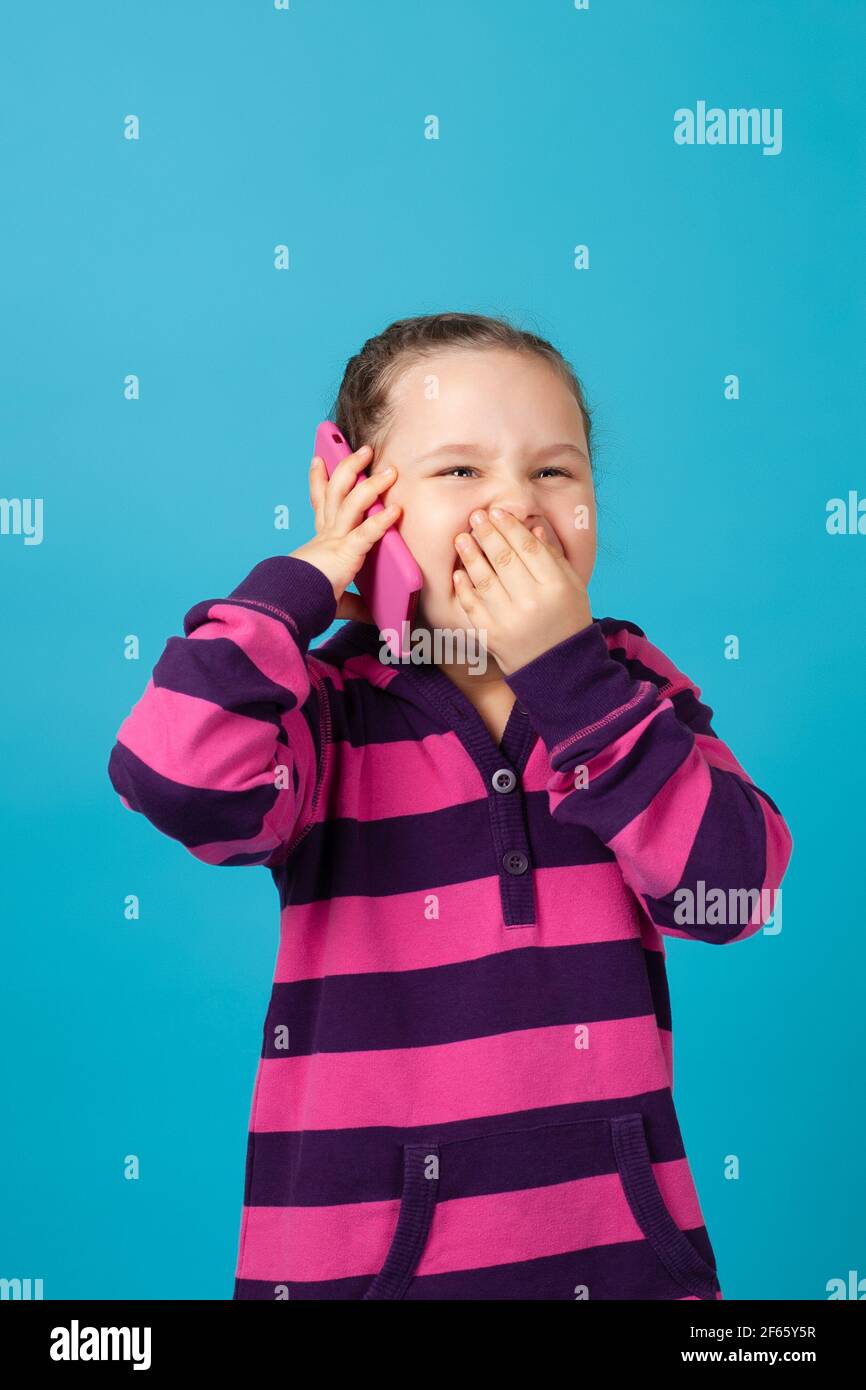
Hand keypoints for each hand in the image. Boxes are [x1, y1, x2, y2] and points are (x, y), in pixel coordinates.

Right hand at [288, 443, 400, 621]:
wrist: (291, 609)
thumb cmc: (306, 602)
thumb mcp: (336, 600)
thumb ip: (356, 602)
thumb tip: (375, 614)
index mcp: (321, 542)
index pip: (320, 505)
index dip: (318, 481)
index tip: (318, 461)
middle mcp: (326, 535)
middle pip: (336, 492)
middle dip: (348, 466)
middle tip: (363, 450)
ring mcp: (334, 540)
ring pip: (351, 502)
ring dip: (371, 483)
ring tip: (390, 470)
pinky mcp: (344, 553)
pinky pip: (366, 532)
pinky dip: (382, 520)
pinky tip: (396, 510)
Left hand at [451, 508, 591, 675]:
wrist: (562, 669)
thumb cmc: (569, 621)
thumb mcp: (573, 586)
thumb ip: (554, 557)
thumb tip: (534, 528)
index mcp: (556, 586)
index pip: (529, 548)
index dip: (511, 527)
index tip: (497, 512)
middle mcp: (532, 602)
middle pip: (505, 559)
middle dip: (488, 534)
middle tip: (476, 516)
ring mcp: (510, 620)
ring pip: (485, 580)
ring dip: (470, 556)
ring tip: (461, 538)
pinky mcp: (492, 636)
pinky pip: (473, 607)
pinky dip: (464, 588)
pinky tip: (458, 573)